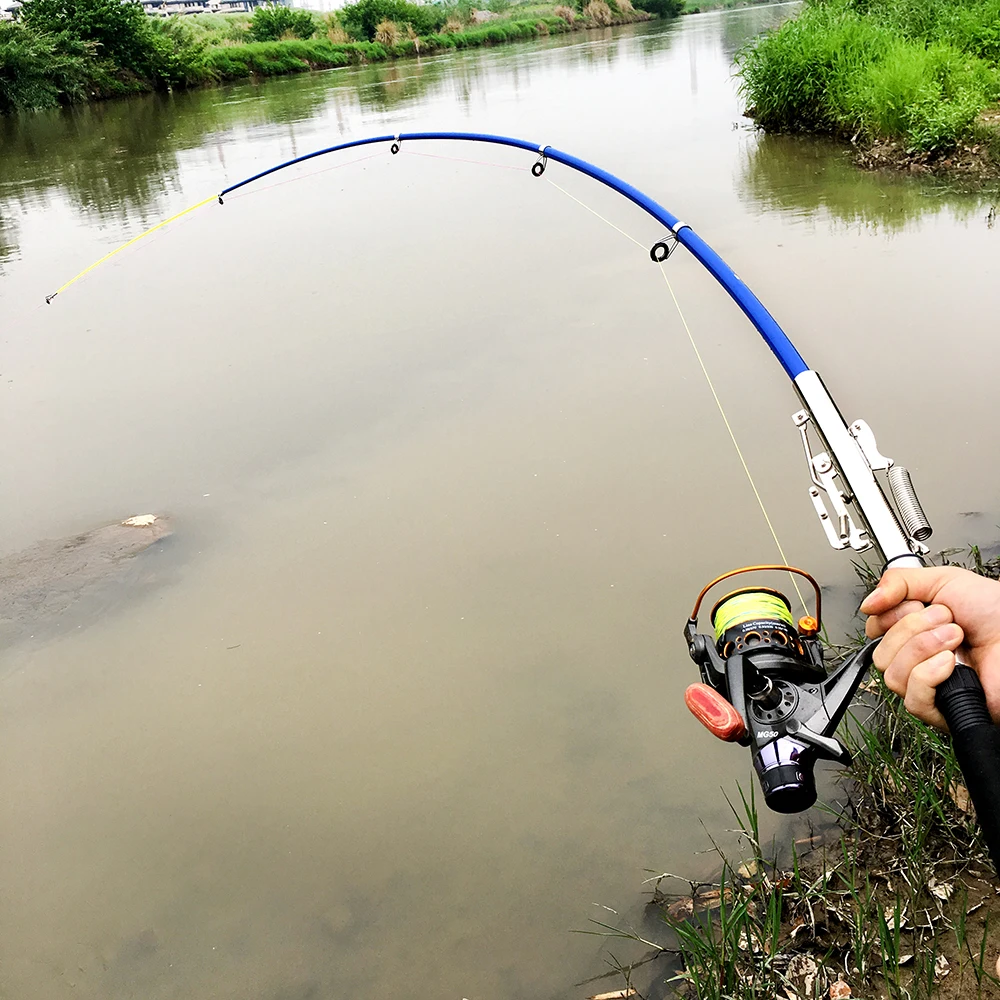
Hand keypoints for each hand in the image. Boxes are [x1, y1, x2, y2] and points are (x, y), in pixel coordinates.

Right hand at [861, 566, 999, 728]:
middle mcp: (916, 659)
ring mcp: (927, 685)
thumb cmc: (994, 612)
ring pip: (892, 677)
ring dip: (923, 650)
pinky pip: (913, 699)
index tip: (914, 605)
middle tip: (945, 621)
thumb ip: (898, 582)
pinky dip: (929, 675)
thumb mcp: (942, 581)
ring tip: (954, 639)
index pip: (873, 632)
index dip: (889, 617)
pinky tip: (950, 664)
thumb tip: (867, 604)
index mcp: (912, 631)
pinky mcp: (942, 709)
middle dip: (911, 630)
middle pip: (879, 655)